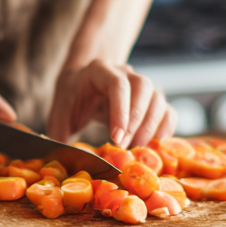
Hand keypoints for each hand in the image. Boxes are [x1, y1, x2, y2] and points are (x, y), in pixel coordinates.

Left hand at [47, 58, 175, 147]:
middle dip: (137, 120)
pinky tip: (155, 145)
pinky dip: (166, 128)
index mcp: (101, 71)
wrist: (84, 81)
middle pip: (143, 87)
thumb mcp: (60, 111)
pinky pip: (167, 111)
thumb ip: (58, 131)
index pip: (118, 84)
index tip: (116, 138)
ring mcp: (142, 85)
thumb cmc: (72, 97)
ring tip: (138, 148)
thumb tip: (61, 156)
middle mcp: (126, 73)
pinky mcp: (152, 100)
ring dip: (151, 127)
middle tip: (126, 146)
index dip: (120, 111)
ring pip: (158, 99)